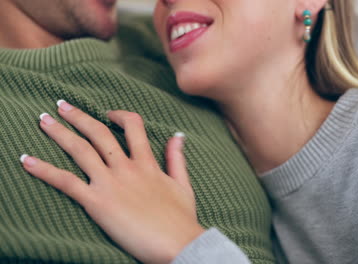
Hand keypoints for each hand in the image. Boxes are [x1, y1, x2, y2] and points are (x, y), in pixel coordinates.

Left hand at [20, 100, 204, 263]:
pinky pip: (66, 183)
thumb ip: (176, 158)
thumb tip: (177, 135)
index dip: (119, 115)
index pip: (132, 127)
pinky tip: (28, 161)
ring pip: (80, 150)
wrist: (177, 243)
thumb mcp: (182, 184)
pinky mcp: (97, 202)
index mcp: (147, 163)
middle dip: (79, 117)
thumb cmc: (181, 218)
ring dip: (59, 133)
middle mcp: (126, 168)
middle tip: (62, 105)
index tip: (108, 113)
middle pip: (99, 133)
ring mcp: (110, 183)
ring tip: (43, 121)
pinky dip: (45, 170)